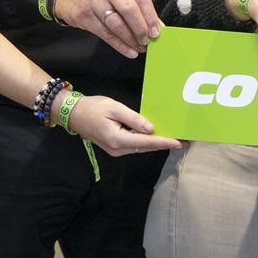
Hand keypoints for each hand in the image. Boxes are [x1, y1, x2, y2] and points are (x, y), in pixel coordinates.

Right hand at [54, 0, 162, 58]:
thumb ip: (136, 2)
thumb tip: (156, 25)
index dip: (151, 17)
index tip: (157, 31)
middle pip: (129, 10)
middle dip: (141, 29)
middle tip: (148, 40)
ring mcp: (93, 1)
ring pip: (117, 25)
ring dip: (131, 40)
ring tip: (140, 47)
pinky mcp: (84, 17)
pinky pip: (106, 34)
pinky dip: (120, 45)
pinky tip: (129, 51)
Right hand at [64, 94, 182, 154]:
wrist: (73, 114)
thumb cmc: (93, 108)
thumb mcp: (115, 108)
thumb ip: (133, 119)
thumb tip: (151, 128)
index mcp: (118, 139)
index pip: (146, 143)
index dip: (164, 142)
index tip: (179, 143)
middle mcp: (118, 149)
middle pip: (146, 148)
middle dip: (165, 145)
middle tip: (184, 143)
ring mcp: (115, 150)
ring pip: (141, 148)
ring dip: (157, 144)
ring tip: (174, 140)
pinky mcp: (114, 146)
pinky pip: (134, 146)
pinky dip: (147, 142)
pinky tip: (156, 137)